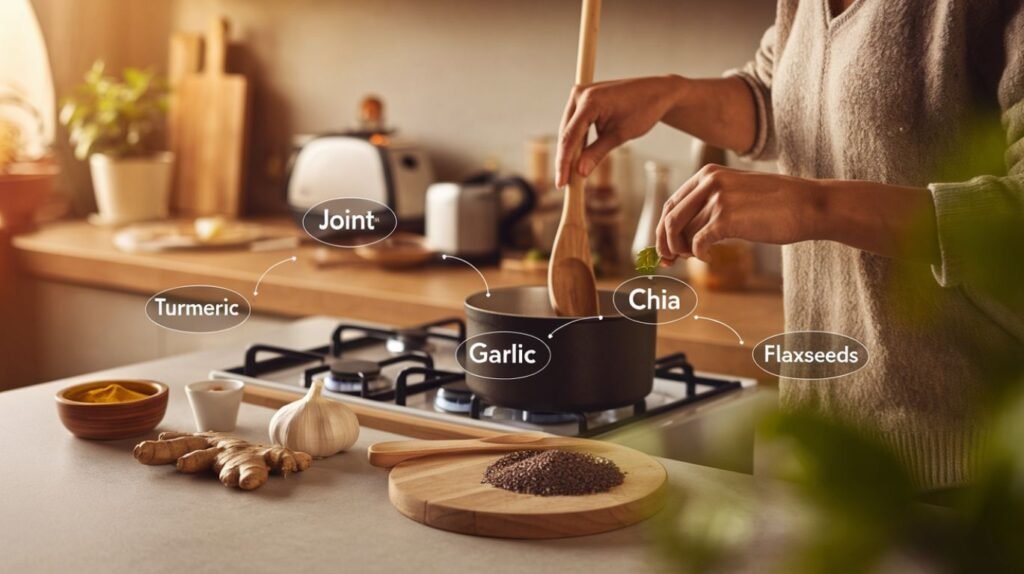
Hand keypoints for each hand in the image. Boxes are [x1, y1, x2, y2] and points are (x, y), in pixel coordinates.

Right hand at [556, 75, 688, 186]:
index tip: (561, 183)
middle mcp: (579, 94)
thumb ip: (597, 153)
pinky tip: (576, 159)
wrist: (656, 93)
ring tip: (569, 175)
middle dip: (564, 159)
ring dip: (569, 151)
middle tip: (564, 183)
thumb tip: (579, 173)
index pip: (570, 137)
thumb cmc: (642, 110)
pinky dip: (576, 141)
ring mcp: (580, 95)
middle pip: (565, 134)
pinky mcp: (583, 100)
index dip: (564, 163)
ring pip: (568, 130)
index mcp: (589, 101)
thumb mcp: (620, 135)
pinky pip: (575, 124)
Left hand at [656, 164, 820, 262]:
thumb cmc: (776, 204)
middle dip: (665, 244)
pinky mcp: (727, 218)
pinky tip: (710, 258)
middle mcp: (709, 182)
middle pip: (670, 219)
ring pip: (683, 233)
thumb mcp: (737, 193)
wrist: (809, 205)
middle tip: (669, 261)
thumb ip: (710, 206)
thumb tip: (683, 236)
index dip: (663, 229)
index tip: (665, 249)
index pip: (671, 204)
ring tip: (697, 257)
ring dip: (684, 251)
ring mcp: (717, 199)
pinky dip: (699, 255)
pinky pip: (698, 243)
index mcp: (708, 174)